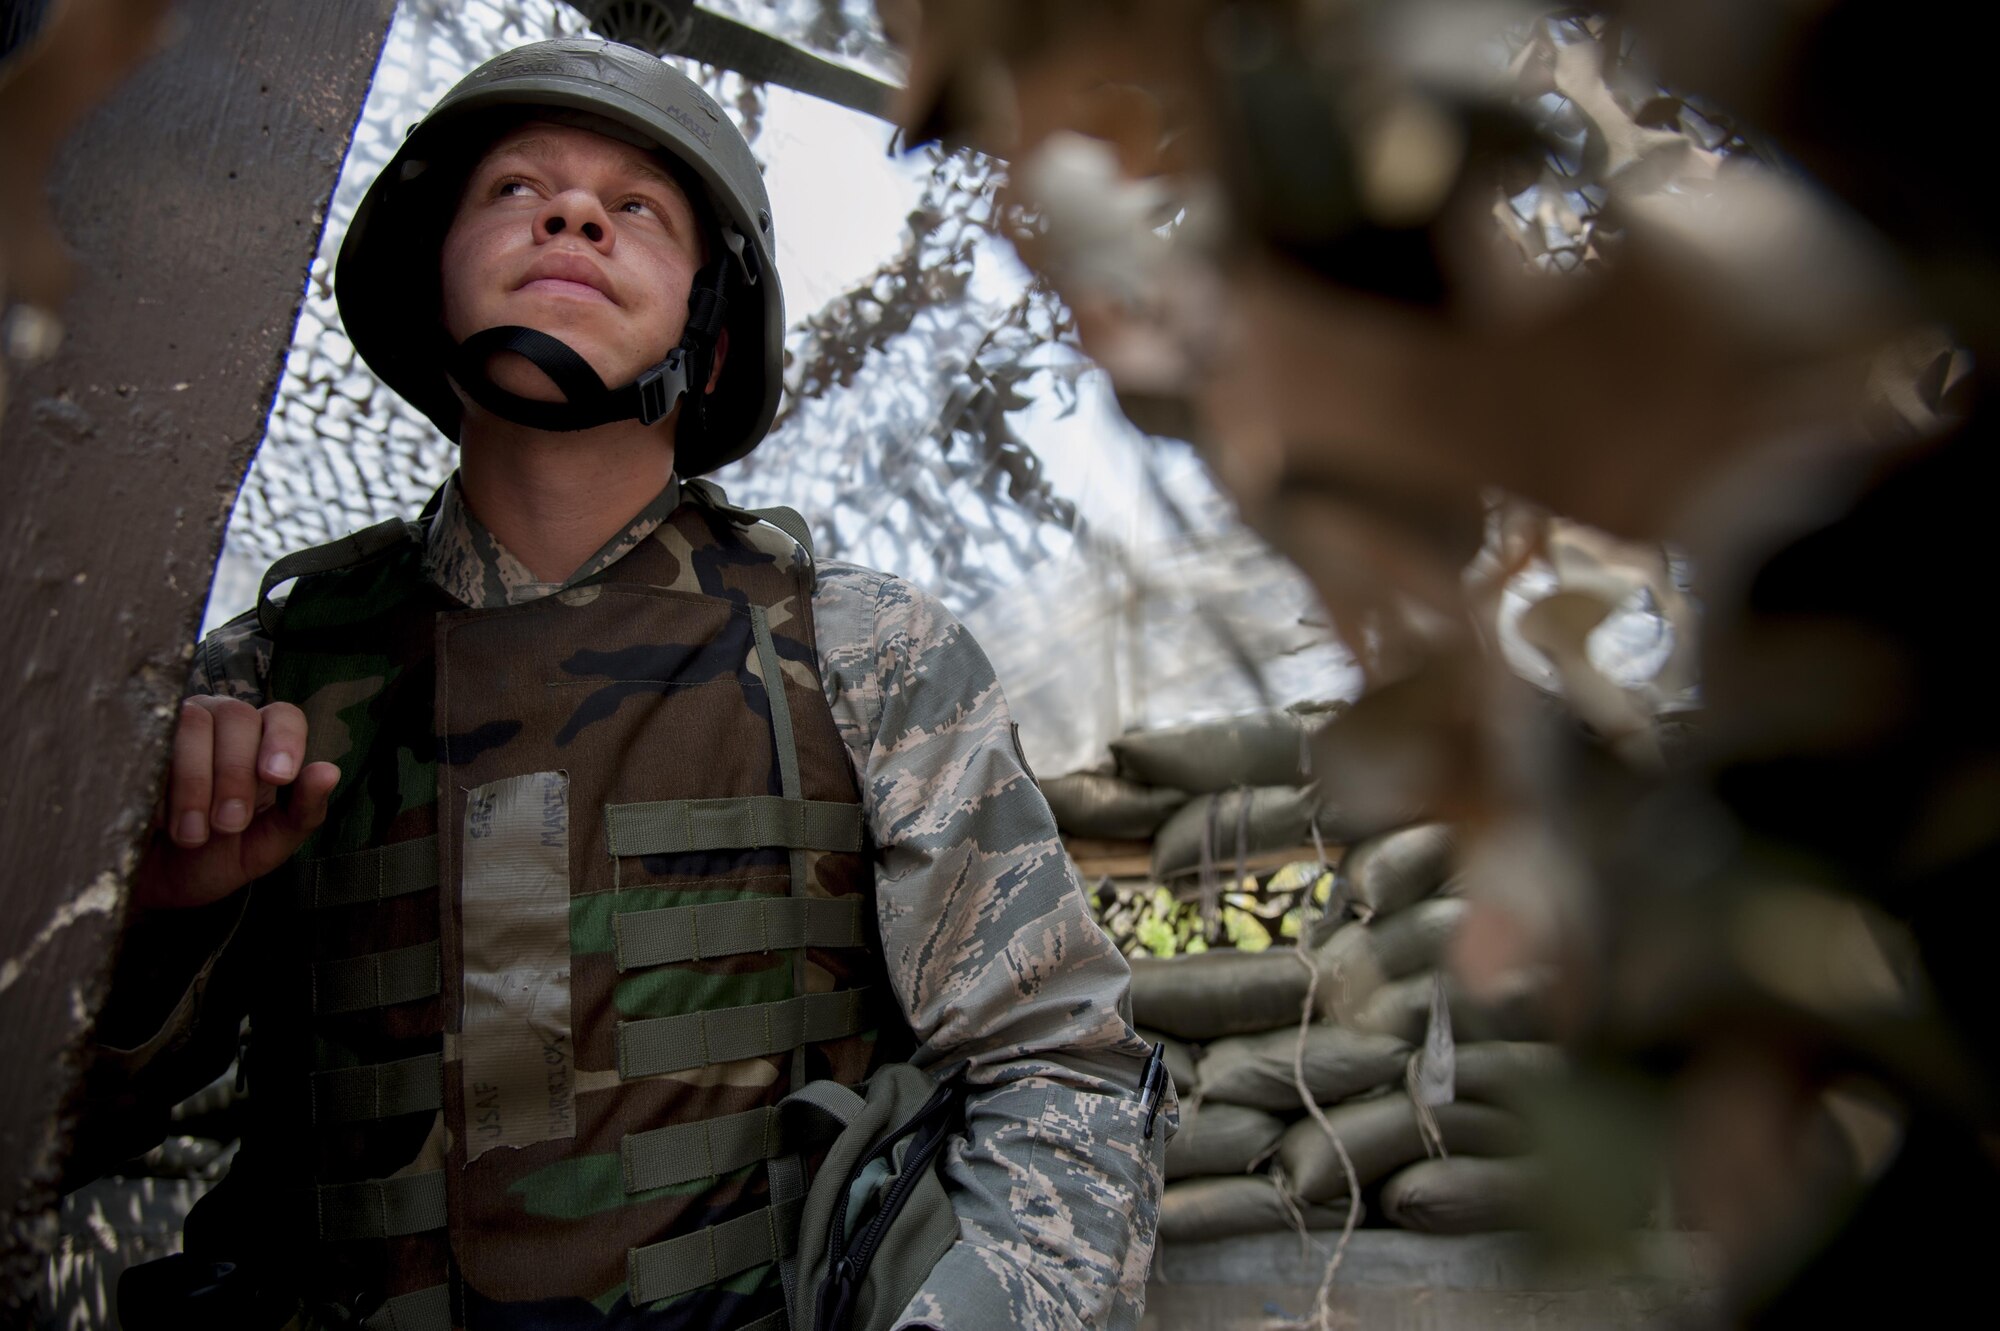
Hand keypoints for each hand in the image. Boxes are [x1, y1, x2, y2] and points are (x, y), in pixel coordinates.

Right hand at [131, 697, 339, 909]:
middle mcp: (220, 724)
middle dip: (236, 774)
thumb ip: (304, 811)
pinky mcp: (129, 743)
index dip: (284, 739)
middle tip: (228, 825)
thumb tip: (330, 771)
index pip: (283, 715)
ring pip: (191, 723)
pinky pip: (146, 743)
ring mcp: (172, 727)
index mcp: (262, 743)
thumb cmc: (217, 858)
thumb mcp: (267, 845)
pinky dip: (158, 785)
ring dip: (195, 783)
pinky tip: (158, 821)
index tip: (278, 777)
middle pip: (237, 716)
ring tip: (192, 834)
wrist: (151, 884)